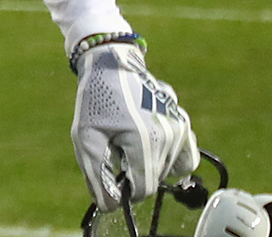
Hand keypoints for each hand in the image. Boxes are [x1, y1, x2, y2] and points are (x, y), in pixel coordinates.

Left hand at [72, 43, 198, 210]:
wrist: (112, 65)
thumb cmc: (96, 101)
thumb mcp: (86, 137)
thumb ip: (96, 175)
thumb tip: (110, 207)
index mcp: (144, 140)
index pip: (142, 189)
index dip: (125, 189)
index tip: (114, 174)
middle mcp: (169, 135)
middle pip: (154, 180)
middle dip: (134, 172)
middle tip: (117, 148)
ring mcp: (181, 128)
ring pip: (168, 170)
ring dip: (148, 162)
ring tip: (129, 138)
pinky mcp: (185, 122)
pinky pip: (185, 157)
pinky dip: (170, 157)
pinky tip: (150, 143)